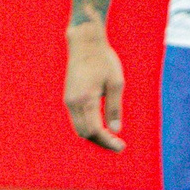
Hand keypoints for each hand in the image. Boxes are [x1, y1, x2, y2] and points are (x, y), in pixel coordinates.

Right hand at [64, 24, 125, 150]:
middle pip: (84, 133)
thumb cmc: (103, 61)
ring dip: (94, 135)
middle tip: (118, 144)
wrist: (85, 43)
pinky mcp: (68, 97)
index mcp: (86, 99)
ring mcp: (68, 100)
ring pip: (79, 127)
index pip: (94, 131)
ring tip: (111, 137)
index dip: (107, 141)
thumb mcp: (116, 83)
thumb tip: (115, 130)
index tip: (121, 146)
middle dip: (101, 142)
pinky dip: (88, 126)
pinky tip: (101, 125)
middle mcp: (73, 102)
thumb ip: (114, 107)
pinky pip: (76, 119)